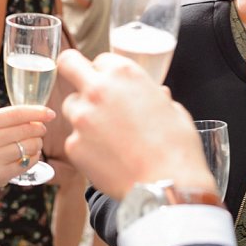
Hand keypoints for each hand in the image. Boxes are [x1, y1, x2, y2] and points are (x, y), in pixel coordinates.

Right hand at [0, 105, 54, 198]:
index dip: (36, 112)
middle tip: (42, 129)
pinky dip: (34, 158)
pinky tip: (31, 156)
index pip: (14, 114)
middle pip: (24, 130)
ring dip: (37, 144)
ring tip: (34, 144)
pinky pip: (26, 163)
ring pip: (28, 146)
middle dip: (39, 128)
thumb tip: (33, 116)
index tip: (50, 113)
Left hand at [58, 49, 215, 199]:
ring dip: (83, 115)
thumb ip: (154, 96)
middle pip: (69, 65)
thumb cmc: (177, 147)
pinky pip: (74, 140)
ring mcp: (82, 118)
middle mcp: (97, 89)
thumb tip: (155, 95)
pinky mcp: (73, 146)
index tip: (111, 85)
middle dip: (73, 70)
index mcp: (124, 73)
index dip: (106, 73)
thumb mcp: (173, 109)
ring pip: (71, 107)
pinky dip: (86, 147)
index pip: (100, 60)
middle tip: (82, 85)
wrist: (168, 186)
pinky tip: (107, 158)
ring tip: (107, 136)